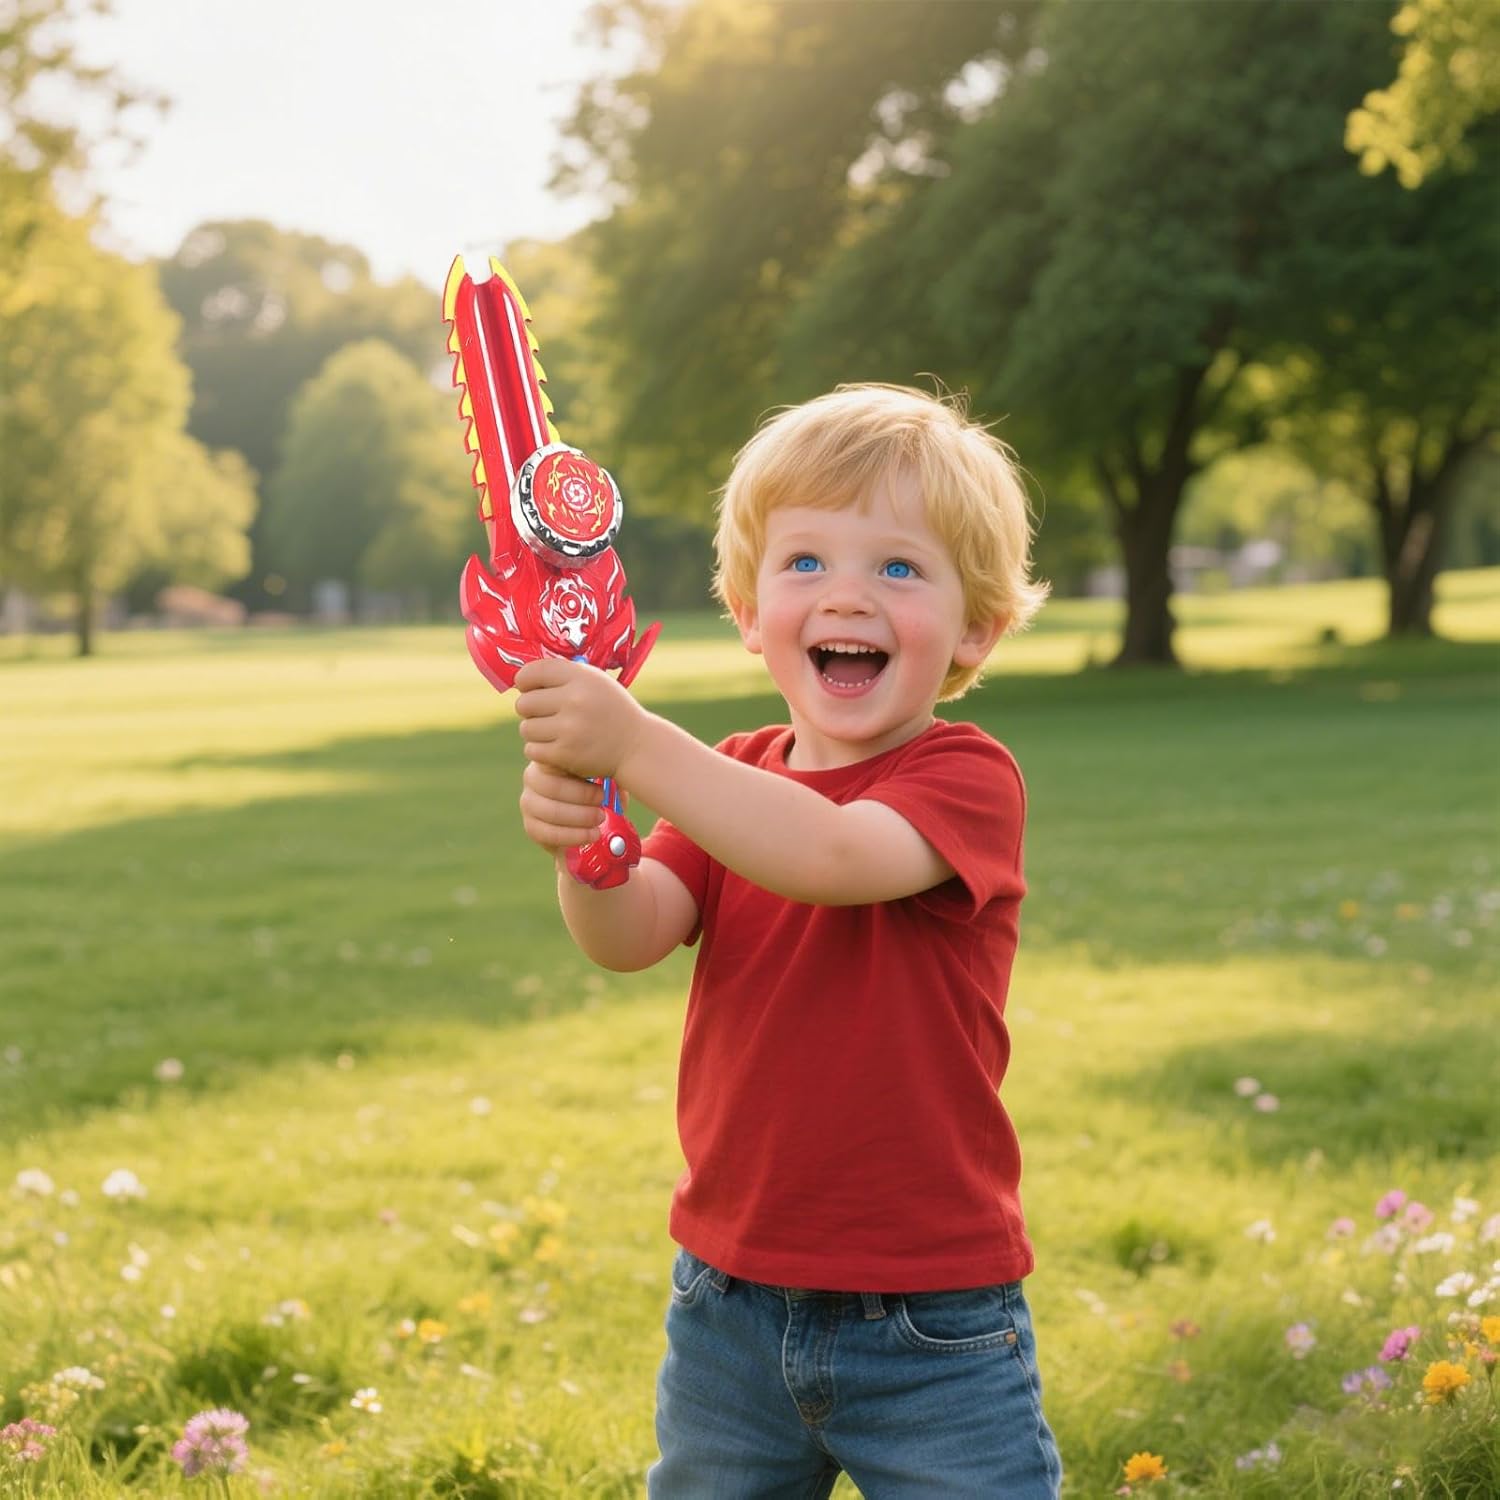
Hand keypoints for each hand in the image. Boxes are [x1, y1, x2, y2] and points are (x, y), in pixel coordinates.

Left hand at [514, 657, 648, 780]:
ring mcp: (569, 729)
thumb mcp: (595, 682)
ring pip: (526, 728)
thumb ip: (562, 676)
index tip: (530, 689)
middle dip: (530, 710)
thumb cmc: (611, 710)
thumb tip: (520, 679)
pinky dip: (540, 751)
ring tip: (554, 732)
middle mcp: (574, 701)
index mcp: (582, 677)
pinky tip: (556, 748)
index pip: (532, 672)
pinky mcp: (566, 754)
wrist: (637, 746)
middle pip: (524, 703)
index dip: (525, 681)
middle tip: (546, 715)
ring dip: (535, 732)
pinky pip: (532, 750)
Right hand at [519, 759, 606, 856]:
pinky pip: (547, 833)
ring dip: (579, 817)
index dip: (579, 776)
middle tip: (602, 805)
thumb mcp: (602, 777)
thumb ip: (607, 776)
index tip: (602, 790)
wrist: (581, 820)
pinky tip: (591, 835)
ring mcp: (528, 802)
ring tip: (600, 820)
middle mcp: (532, 778)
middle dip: (581, 797)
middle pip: (551, 787)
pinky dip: (573, 836)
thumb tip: (617, 790)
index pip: (556, 761)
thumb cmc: (594, 790)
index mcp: (549, 759)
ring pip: (550, 811)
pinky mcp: (530, 825)